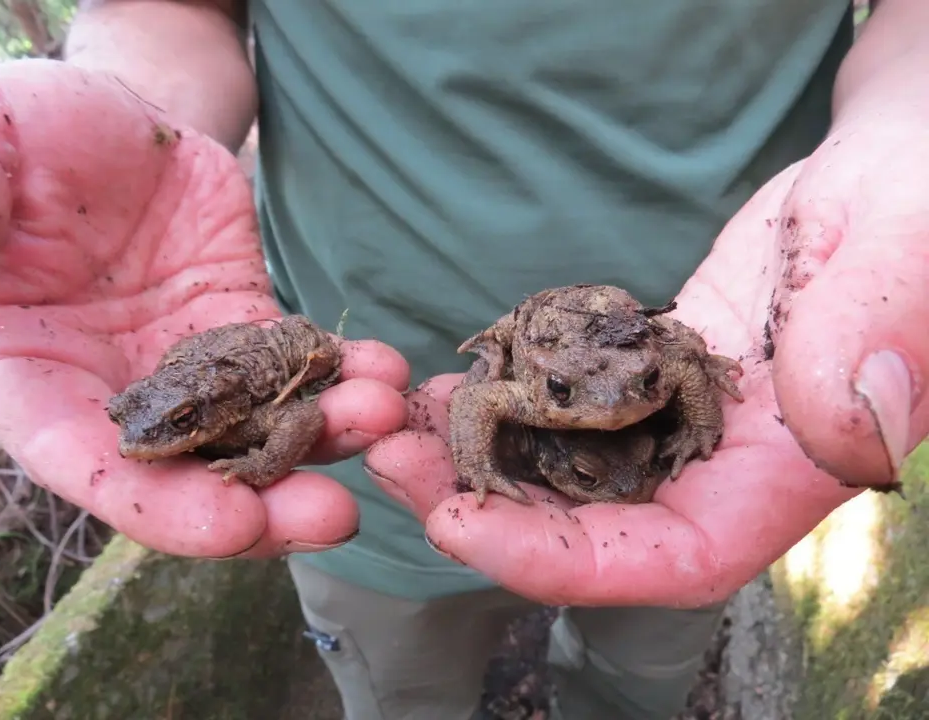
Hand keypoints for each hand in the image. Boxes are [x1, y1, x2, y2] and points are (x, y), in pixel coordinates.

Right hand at [0, 60, 409, 559]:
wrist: (99, 112)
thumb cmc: (16, 137)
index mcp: (32, 377)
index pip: (90, 465)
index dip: (160, 507)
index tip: (235, 526)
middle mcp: (116, 388)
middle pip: (193, 469)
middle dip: (268, 498)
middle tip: (335, 514)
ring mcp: (187, 360)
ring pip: (258, 420)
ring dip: (324, 432)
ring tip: (380, 418)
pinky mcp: (239, 320)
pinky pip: (293, 358)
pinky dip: (339, 370)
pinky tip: (382, 371)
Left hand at [362, 114, 928, 606]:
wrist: (886, 175)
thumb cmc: (917, 200)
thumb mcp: (908, 250)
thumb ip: (875, 337)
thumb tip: (843, 421)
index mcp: (793, 464)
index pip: (674, 558)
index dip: (563, 562)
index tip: (459, 527)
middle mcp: (725, 460)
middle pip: (594, 524)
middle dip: (485, 507)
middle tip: (393, 459)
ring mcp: (680, 416)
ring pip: (568, 468)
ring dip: (478, 454)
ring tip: (401, 421)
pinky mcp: (649, 370)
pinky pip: (568, 403)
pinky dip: (506, 400)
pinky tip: (452, 381)